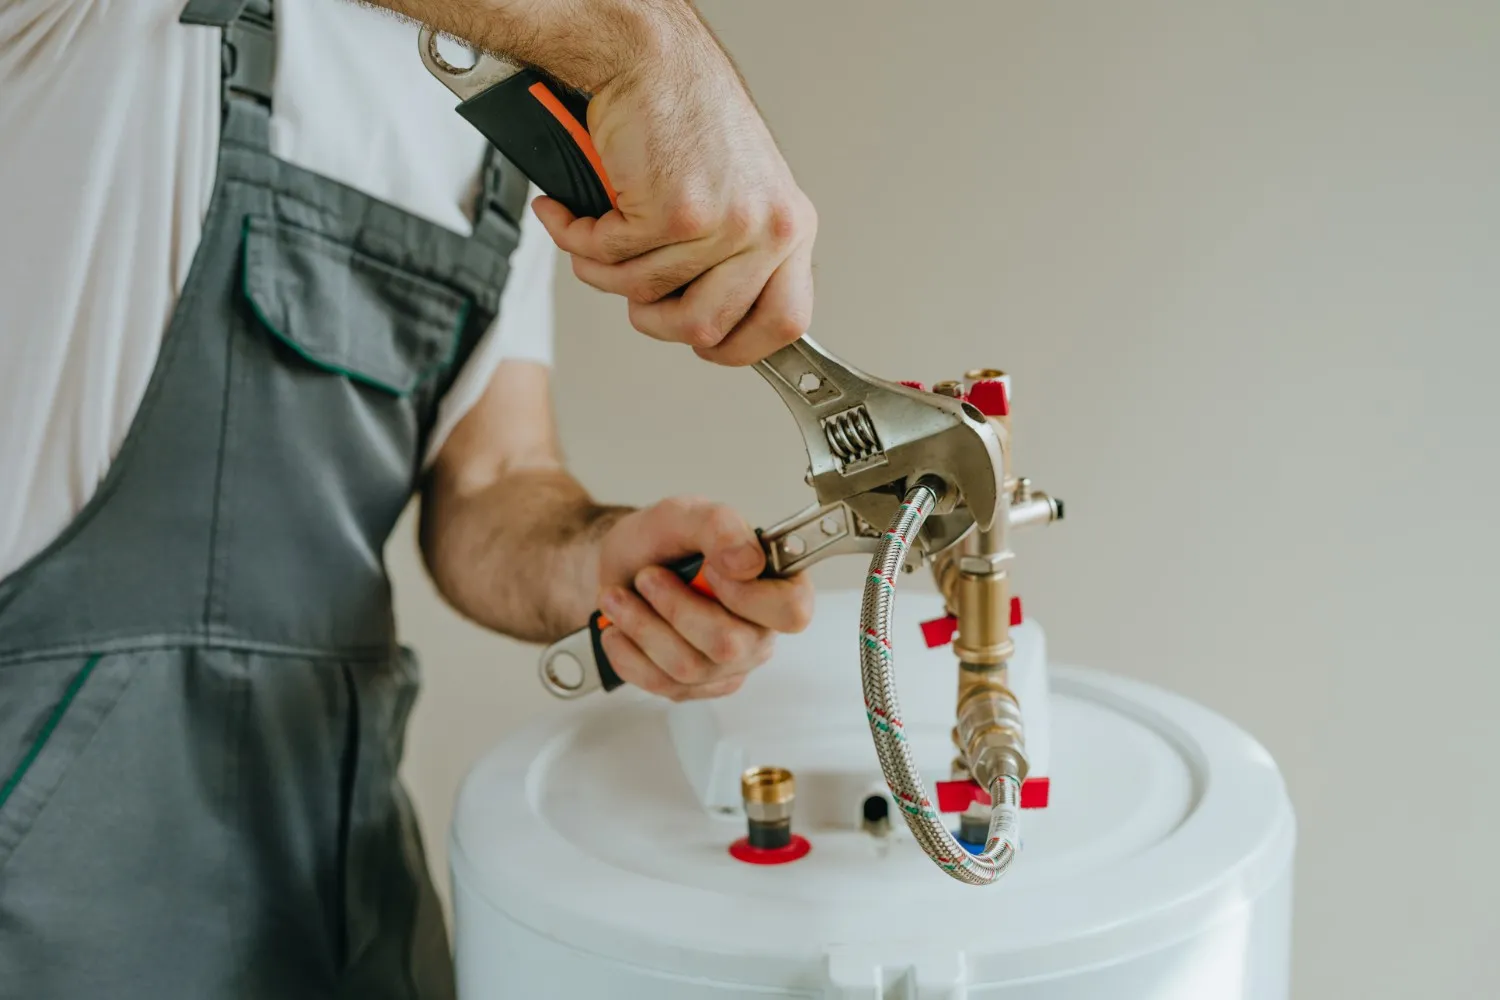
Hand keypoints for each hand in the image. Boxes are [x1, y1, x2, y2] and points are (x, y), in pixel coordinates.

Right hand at [531, 22, 817, 366]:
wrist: (649, 58)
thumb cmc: (684, 119)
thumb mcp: (739, 195)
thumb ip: (736, 258)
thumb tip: (712, 323)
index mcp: (790, 228)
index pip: (785, 323)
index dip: (739, 347)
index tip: (706, 345)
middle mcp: (766, 227)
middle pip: (705, 327)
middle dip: (653, 319)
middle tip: (632, 289)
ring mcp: (722, 223)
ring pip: (645, 295)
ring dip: (604, 270)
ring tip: (596, 231)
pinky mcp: (673, 213)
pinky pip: (609, 261)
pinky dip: (577, 238)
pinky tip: (575, 211)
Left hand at [593, 496, 814, 700]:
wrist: (622, 566)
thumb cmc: (661, 541)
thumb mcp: (684, 514)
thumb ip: (720, 525)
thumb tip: (748, 562)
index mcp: (776, 586)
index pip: (791, 611)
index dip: (747, 596)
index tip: (708, 569)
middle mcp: (760, 631)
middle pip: (729, 647)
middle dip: (674, 609)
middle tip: (647, 577)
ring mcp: (729, 665)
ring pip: (688, 668)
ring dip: (642, 627)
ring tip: (618, 597)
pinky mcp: (695, 686)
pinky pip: (662, 684)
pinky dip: (628, 653)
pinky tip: (618, 629)